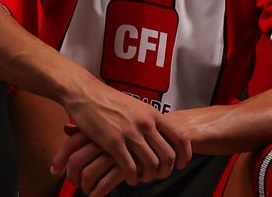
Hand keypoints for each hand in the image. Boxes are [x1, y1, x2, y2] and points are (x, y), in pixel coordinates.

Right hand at [51, 83, 191, 184]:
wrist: (86, 93)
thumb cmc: (110, 100)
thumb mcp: (137, 106)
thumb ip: (150, 120)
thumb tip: (162, 135)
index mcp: (153, 114)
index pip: (180, 137)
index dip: (185, 155)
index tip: (181, 164)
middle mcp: (145, 124)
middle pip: (168, 156)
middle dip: (166, 170)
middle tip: (159, 175)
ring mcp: (130, 133)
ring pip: (151, 164)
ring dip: (148, 176)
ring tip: (142, 177)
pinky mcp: (113, 142)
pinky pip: (130, 168)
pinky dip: (132, 177)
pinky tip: (129, 178)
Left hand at [58, 130, 126, 195]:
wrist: (160, 142)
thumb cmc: (127, 139)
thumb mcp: (108, 130)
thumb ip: (87, 129)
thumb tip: (66, 128)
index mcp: (98, 130)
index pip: (70, 143)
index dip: (59, 159)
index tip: (54, 171)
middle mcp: (105, 140)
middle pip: (75, 160)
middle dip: (71, 176)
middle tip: (75, 183)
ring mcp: (116, 153)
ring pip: (87, 174)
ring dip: (84, 186)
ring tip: (88, 189)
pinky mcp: (127, 167)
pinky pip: (104, 184)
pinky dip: (97, 193)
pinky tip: (96, 195)